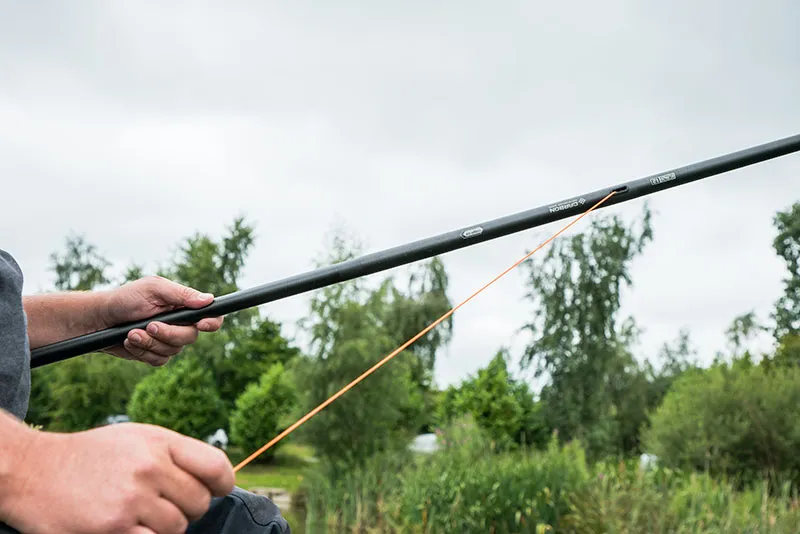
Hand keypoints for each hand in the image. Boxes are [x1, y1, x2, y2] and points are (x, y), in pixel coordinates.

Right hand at [1, 422, 234, 533]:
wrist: (34, 470)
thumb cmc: (90, 456)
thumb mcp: (136, 438)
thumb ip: (174, 454)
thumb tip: (213, 478)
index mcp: (159, 442)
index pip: (215, 466)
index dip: (223, 483)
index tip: (217, 491)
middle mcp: (150, 467)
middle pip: (199, 502)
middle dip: (188, 508)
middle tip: (164, 505)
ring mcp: (133, 499)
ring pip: (178, 527)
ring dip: (165, 527)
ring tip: (140, 515)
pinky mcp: (115, 527)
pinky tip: (131, 528)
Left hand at [101, 276, 223, 365]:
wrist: (98, 320)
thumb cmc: (124, 299)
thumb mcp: (153, 289)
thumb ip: (181, 294)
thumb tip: (208, 299)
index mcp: (183, 306)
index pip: (211, 315)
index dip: (212, 322)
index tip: (202, 324)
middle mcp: (180, 323)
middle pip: (191, 337)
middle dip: (169, 333)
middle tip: (149, 325)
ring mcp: (168, 340)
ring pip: (173, 351)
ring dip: (150, 342)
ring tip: (132, 332)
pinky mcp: (155, 353)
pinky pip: (159, 360)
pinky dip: (142, 351)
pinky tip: (130, 341)